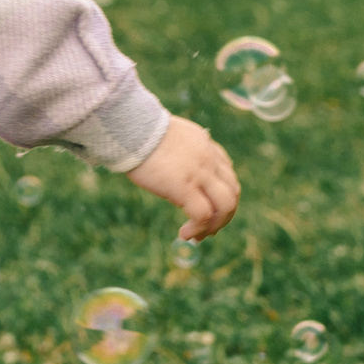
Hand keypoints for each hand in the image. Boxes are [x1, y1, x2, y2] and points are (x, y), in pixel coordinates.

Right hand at [125, 115, 239, 242]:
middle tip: (209, 229)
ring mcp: (199, 173)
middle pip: (233, 192)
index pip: (227, 173)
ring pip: (226, 205)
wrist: (130, 127)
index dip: (222, 194)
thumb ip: (178, 151)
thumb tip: (171, 169)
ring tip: (199, 235)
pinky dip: (198, 228)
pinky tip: (184, 234)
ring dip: (217, 225)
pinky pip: (203, 215)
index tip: (210, 208)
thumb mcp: (168, 137)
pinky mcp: (185, 187)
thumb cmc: (138, 131)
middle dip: (224, 215)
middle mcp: (208, 159)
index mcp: (205, 145)